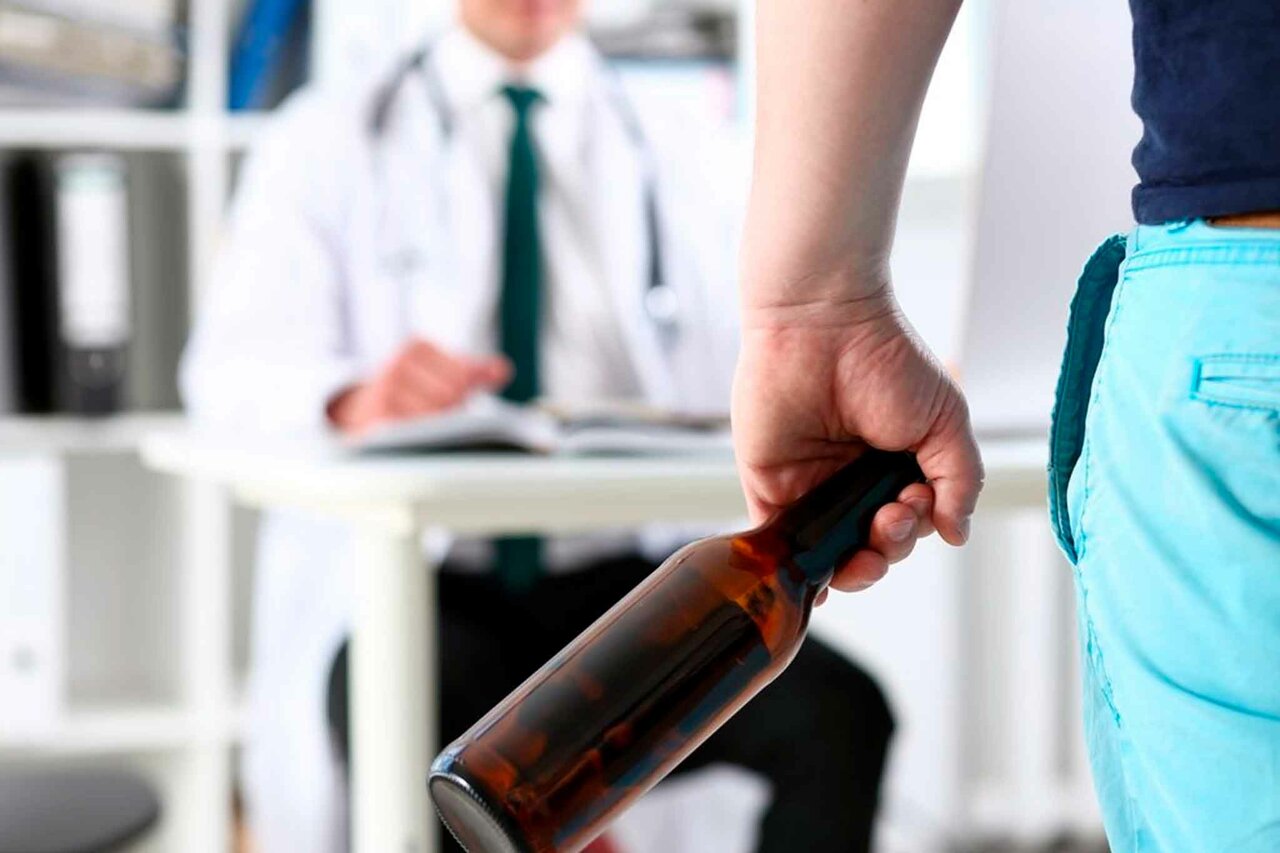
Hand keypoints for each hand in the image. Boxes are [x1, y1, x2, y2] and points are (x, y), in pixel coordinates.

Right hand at [327, 339, 511, 435]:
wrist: (358, 412)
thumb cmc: (410, 393)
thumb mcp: (440, 373)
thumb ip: (473, 371)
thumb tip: (503, 370)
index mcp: (416, 347)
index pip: (464, 375)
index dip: (464, 393)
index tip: (448, 395)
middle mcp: (397, 364)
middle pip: (452, 396)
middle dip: (452, 411)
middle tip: (435, 415)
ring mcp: (384, 391)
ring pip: (436, 416)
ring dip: (438, 428)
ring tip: (423, 426)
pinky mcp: (377, 420)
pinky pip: (417, 432)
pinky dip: (422, 437)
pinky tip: (416, 436)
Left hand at [732, 288, 982, 592]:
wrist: (822, 323)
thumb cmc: (885, 358)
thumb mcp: (944, 421)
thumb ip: (959, 480)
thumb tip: (956, 533)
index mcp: (893, 466)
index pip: (908, 523)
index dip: (914, 529)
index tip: (915, 503)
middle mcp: (852, 480)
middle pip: (873, 544)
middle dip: (889, 547)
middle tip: (890, 519)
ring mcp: (810, 486)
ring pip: (833, 551)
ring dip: (855, 566)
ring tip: (868, 545)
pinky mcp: (770, 486)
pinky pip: (782, 542)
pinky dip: (798, 570)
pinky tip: (822, 585)